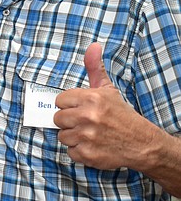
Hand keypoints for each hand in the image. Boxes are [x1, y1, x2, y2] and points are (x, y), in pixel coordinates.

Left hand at [54, 42, 158, 169]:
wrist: (142, 143)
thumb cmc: (121, 115)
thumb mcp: (108, 90)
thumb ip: (95, 68)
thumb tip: (93, 46)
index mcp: (91, 98)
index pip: (59, 101)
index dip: (69, 105)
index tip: (80, 109)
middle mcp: (88, 117)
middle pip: (57, 118)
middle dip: (69, 121)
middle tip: (85, 122)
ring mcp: (87, 137)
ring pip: (62, 136)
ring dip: (74, 136)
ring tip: (90, 134)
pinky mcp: (87, 154)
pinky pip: (70, 152)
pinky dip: (79, 151)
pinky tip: (92, 146)